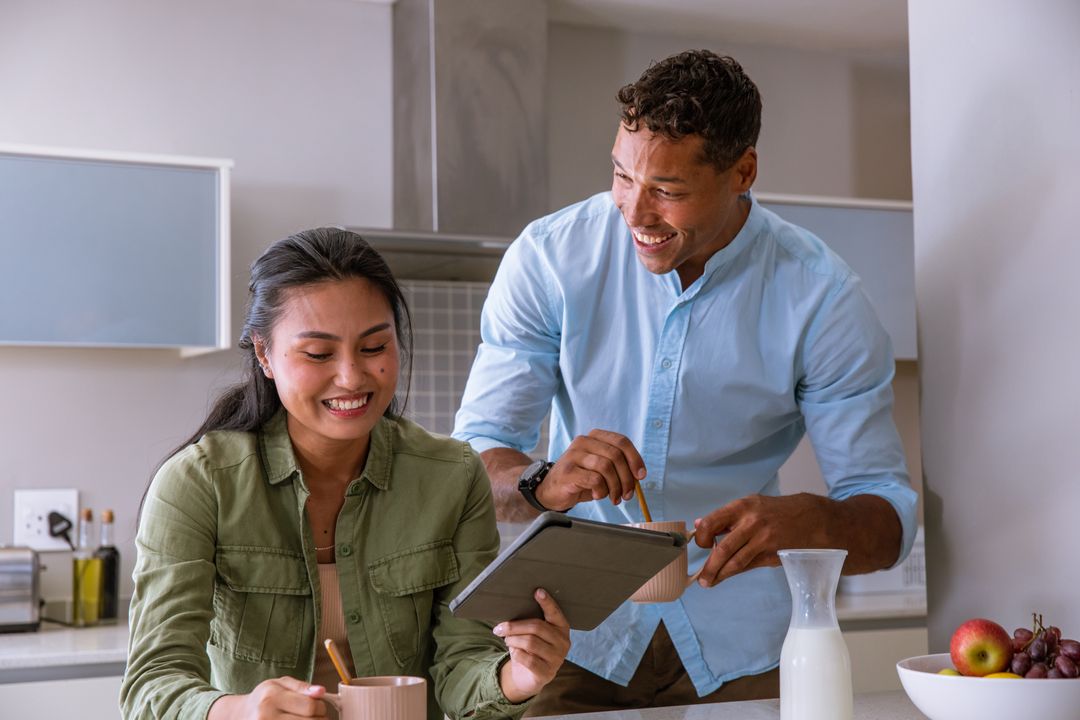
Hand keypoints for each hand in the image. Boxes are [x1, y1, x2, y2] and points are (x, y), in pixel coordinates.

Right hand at [209, 676, 326, 718]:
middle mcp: (266, 716)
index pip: (310, 706)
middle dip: (319, 719)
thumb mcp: (280, 684)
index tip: (318, 705)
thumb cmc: (264, 697)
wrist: (241, 714)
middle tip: (315, 715)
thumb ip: (302, 686)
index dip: (320, 706)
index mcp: (271, 697)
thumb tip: (321, 691)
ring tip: (306, 719)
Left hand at [494, 588, 570, 702]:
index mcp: (562, 628)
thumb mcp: (532, 634)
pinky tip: (513, 651)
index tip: (537, 591)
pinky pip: (528, 659)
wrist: (528, 677)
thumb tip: (512, 608)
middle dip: (514, 626)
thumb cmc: (530, 649)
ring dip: (513, 640)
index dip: (547, 602)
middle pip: (536, 627)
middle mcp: (563, 642)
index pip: (555, 613)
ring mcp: (557, 659)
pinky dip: (516, 653)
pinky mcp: (547, 673)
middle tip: (500, 628)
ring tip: (507, 640)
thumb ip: (528, 622)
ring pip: (530, 642)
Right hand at [535, 429, 645, 511]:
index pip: (621, 441)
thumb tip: (639, 475)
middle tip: (628, 494)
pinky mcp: (568, 471)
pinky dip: (602, 490)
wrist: (552, 491)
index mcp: (594, 437)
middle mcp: (583, 441)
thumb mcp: (602, 469)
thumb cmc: (580, 479)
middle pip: (616, 455)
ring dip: (615, 487)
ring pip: (606, 467)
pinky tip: (598, 495)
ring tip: (614, 497)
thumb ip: (618, 467)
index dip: (635, 458)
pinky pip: (595, 479)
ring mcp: (574, 455)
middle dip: (627, 478)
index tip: (641, 476)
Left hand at [692, 493, 830, 586]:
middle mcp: (751, 523)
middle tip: (701, 578)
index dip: (702, 537)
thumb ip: (725, 517)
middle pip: (723, 549)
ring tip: (709, 582)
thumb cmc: (775, 511)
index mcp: (742, 507)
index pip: (711, 523)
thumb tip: (698, 524)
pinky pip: (749, 566)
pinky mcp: (773, 555)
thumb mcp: (750, 505)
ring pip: (736, 562)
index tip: (702, 545)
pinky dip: (735, 573)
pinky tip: (726, 576)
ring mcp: (763, 541)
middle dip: (709, 567)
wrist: (812, 518)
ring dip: (720, 575)